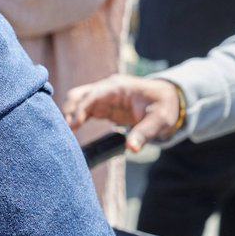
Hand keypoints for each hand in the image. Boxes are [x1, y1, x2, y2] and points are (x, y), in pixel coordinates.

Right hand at [63, 75, 181, 151]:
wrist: (169, 100)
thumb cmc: (164, 107)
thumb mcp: (159, 121)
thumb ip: (144, 133)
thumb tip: (131, 148)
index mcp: (117, 87)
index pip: (91, 96)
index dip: (79, 110)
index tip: (71, 126)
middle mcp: (106, 89)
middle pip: (78, 95)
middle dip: (68, 112)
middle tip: (65, 132)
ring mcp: (103, 97)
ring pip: (77, 102)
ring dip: (69, 116)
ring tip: (65, 135)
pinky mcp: (103, 106)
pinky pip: (82, 110)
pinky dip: (75, 119)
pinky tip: (72, 133)